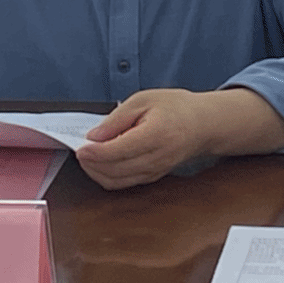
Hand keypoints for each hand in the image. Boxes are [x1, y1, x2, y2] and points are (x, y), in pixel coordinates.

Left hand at [75, 89, 211, 189]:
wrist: (203, 124)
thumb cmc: (176, 107)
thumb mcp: (144, 99)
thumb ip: (117, 117)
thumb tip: (94, 136)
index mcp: (156, 134)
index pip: (119, 150)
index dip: (95, 152)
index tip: (81, 147)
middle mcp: (157, 158)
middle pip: (115, 170)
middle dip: (92, 164)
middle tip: (80, 151)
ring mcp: (156, 171)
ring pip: (118, 181)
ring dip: (97, 172)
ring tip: (87, 157)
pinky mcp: (153, 177)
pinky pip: (125, 183)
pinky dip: (108, 177)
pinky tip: (100, 165)